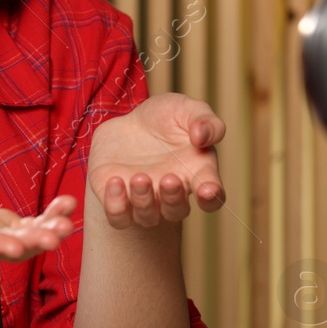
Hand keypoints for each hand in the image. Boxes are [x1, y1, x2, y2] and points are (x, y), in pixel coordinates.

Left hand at [86, 92, 225, 228]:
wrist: (127, 122)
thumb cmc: (165, 118)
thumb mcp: (186, 109)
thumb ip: (204, 120)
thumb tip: (201, 137)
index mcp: (196, 174)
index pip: (210, 197)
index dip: (211, 198)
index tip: (208, 190)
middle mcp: (172, 194)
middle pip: (177, 211)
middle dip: (174, 198)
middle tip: (169, 178)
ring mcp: (144, 200)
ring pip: (147, 217)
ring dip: (144, 201)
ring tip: (140, 178)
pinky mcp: (117, 200)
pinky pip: (117, 218)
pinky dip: (116, 207)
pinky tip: (115, 181)